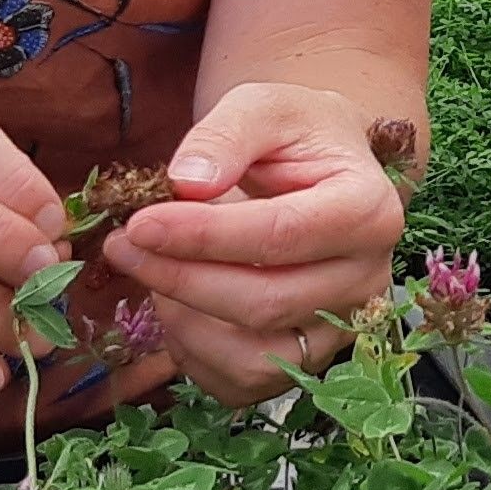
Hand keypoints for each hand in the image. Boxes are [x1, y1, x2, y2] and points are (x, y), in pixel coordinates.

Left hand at [110, 81, 407, 405]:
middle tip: (122, 246)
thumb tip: (187, 182)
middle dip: (180, 278)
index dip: (202, 236)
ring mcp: (342, 328)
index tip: (139, 224)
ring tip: (151, 271)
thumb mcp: (264, 107)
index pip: (280, 236)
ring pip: (254, 356)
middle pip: (264, 301)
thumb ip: (226, 134)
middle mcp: (367, 279)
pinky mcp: (310, 360)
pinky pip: (243, 381)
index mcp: (368, 210)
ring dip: (184, 320)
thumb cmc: (294, 138)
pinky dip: (195, 353)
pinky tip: (175, 306)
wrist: (324, 173)